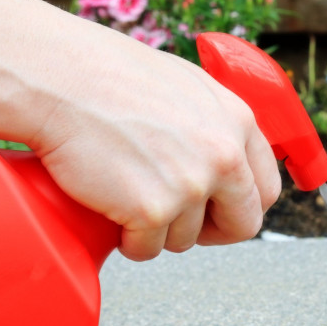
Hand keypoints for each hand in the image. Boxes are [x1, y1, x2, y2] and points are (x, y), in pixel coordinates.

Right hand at [28, 33, 280, 260]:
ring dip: (157, 230)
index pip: (266, 188)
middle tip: (177, 222)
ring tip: (125, 195)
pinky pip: (146, 249)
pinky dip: (127, 240)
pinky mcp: (152, 210)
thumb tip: (226, 158)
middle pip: (242, 225)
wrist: (60, 78)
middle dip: (211, 232)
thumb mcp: (186, 86)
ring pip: (186, 239)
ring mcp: (190, 185)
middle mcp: (224, 155)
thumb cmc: (110, 76)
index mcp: (238, 122)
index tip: (218, 211)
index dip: (240, 206)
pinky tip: (110, 210)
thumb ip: (214, 123)